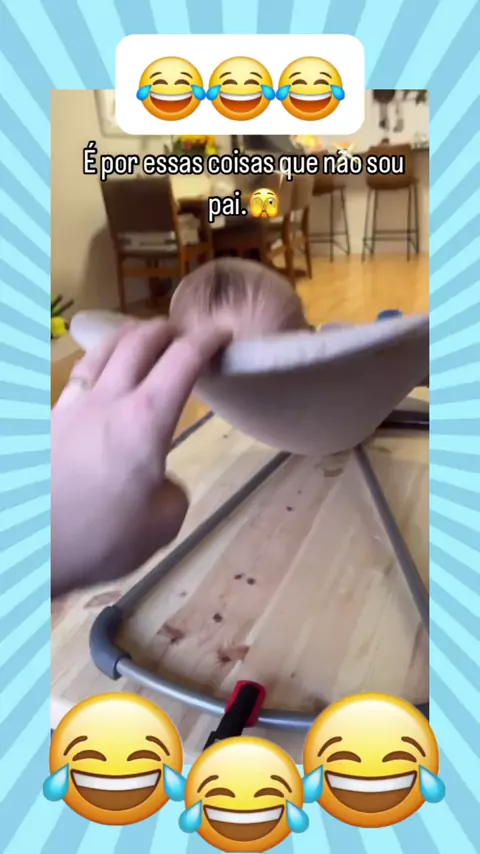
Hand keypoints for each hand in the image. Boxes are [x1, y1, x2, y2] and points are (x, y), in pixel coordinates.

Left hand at [51, 318, 228, 597]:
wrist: (28, 546)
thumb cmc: (100, 538)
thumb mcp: (162, 525)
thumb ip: (171, 491)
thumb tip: (158, 481)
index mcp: (146, 418)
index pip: (183, 359)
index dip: (207, 340)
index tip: (223, 334)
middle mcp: (108, 399)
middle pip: (139, 342)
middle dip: (167, 330)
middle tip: (183, 335)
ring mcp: (71, 407)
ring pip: (101, 351)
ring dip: (127, 336)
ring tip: (138, 338)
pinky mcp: (47, 422)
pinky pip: (77, 377)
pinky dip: (97, 364)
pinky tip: (96, 379)